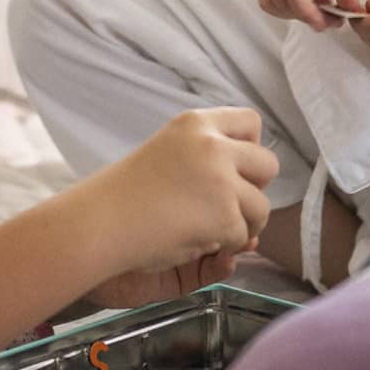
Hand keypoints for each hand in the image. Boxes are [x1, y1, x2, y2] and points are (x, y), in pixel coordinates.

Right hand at [87, 109, 278, 300]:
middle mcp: (213, 145)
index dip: (249, 150)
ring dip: (245, 225)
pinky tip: (199, 245)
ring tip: (215, 232)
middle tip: (228, 207)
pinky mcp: (223, 215)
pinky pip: (243, 236)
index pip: (250, 122)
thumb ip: (206, 156)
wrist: (101, 223)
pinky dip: (227, 247)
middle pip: (268, 164)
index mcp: (196, 124)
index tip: (232, 170)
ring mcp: (220, 180)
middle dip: (254, 190)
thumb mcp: (169, 154)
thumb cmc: (127, 194)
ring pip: (262, 206)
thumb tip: (251, 181)